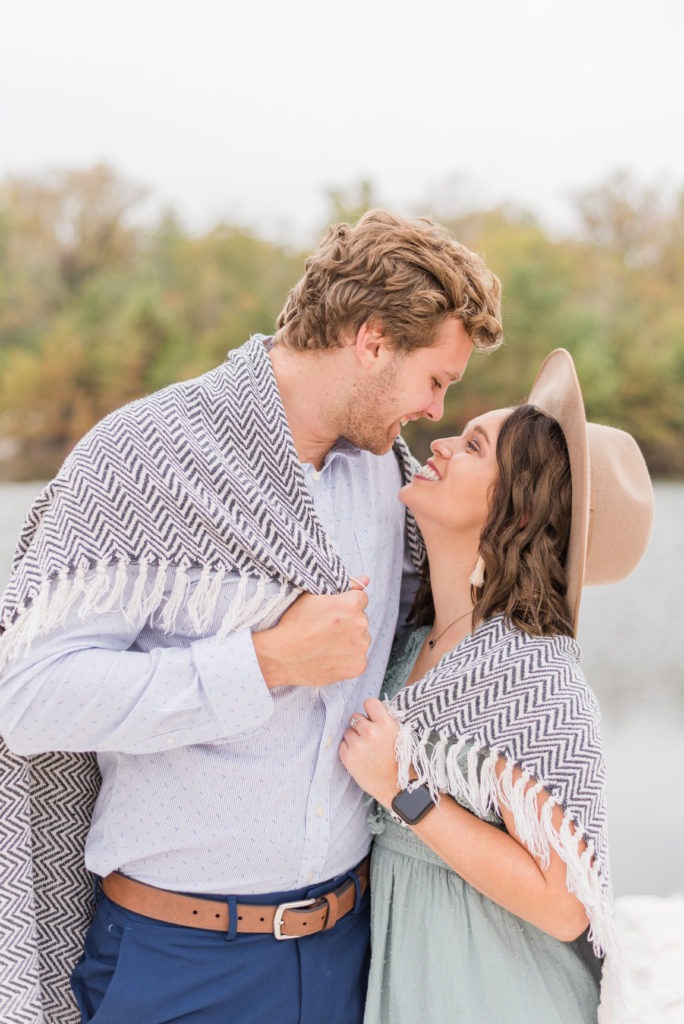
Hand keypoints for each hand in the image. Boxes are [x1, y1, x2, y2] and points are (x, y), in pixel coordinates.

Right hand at [252, 576, 370, 688]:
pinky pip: (358, 659)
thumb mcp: (313, 596)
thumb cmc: (293, 625)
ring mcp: (360, 647)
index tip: (334, 613)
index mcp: (351, 604)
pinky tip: (330, 657)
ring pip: (361, 640)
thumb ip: (345, 585)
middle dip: (349, 623)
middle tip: (326, 630)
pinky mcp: (358, 666)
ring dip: (349, 641)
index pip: (361, 599)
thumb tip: (365, 579)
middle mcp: (361, 624)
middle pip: (361, 620)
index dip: (346, 605)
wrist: (280, 656)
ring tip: (326, 644)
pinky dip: (347, 660)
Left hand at [339, 697, 399, 807]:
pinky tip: (360, 758)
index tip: (371, 718)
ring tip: (366, 751)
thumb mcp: (399, 734)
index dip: (370, 710)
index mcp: (386, 724)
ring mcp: (357, 745)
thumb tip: (372, 711)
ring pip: (348, 731)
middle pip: (355, 717)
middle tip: (370, 739)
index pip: (369, 702)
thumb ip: (385, 721)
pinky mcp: (348, 757)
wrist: (398, 787)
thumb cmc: (400, 761)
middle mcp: (370, 732)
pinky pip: (342, 744)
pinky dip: (349, 750)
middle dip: (361, 726)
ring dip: (354, 738)